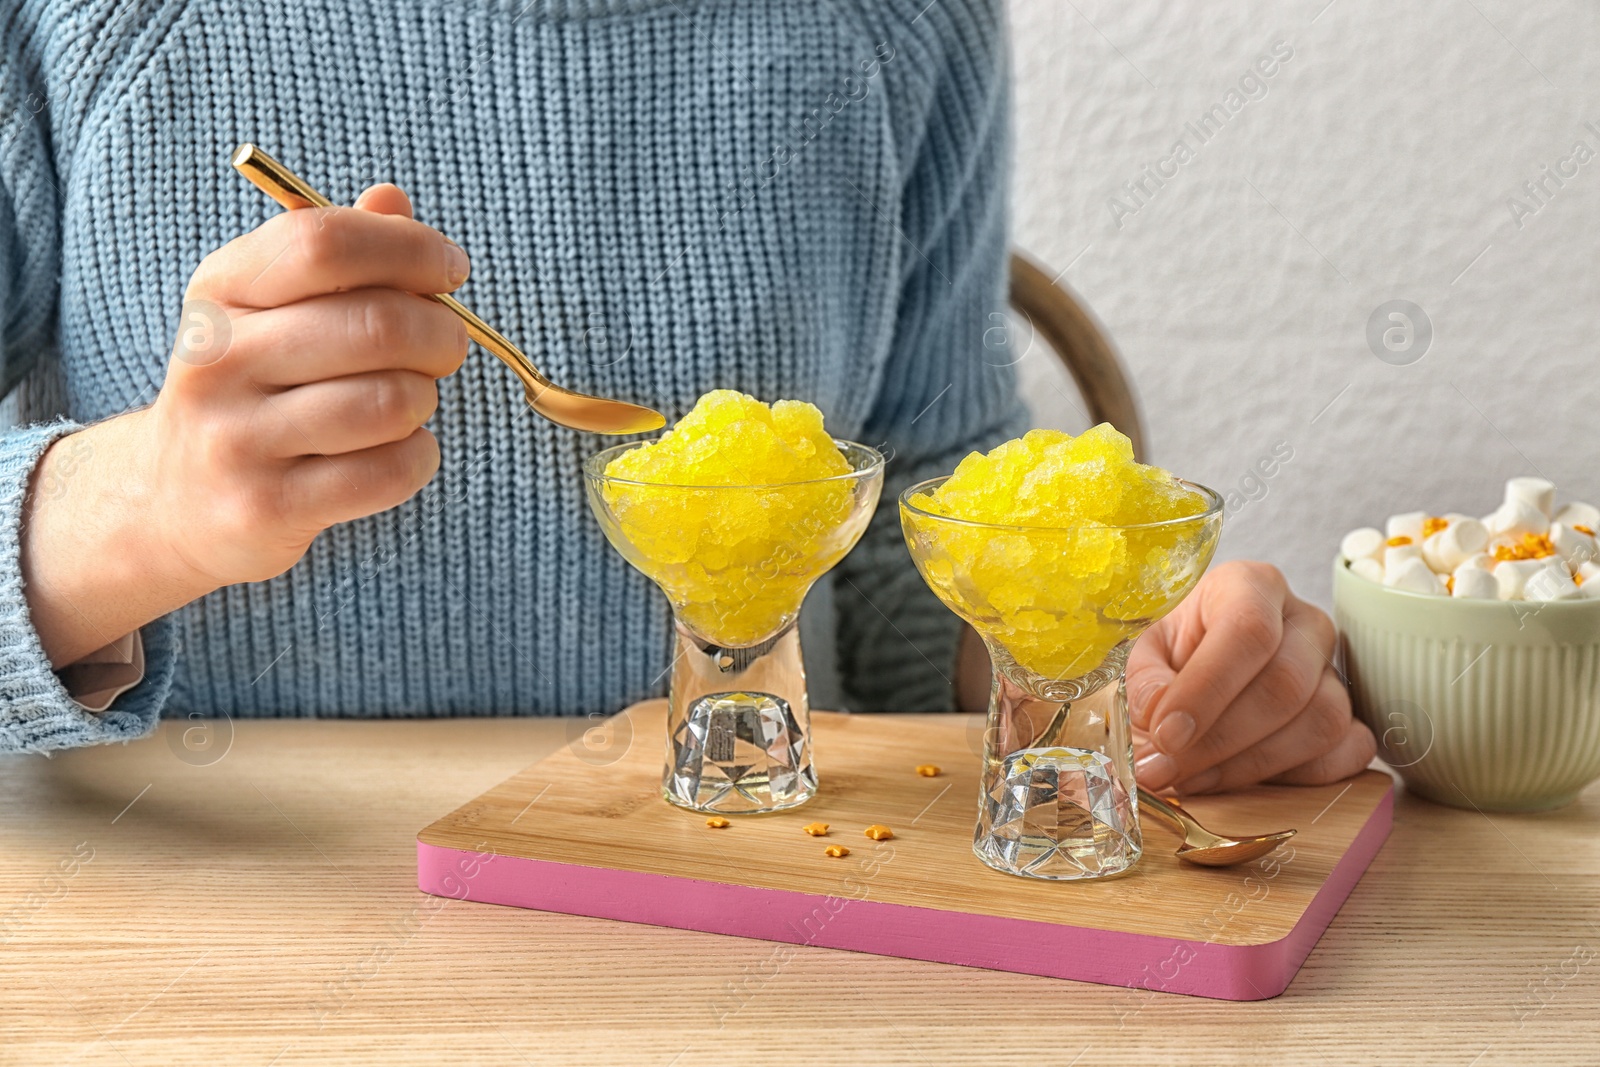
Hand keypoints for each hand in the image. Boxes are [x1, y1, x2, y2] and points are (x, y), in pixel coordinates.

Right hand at [21, 185, 469, 666]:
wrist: (172, 500)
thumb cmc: (253, 386)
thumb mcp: (271, 306)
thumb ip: (336, 252)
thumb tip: (393, 201)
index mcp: (222, 290)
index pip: (325, 243)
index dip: (409, 249)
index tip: (449, 269)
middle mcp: (218, 358)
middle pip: (377, 325)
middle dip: (441, 334)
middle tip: (445, 346)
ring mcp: (237, 437)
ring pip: (392, 402)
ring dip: (425, 399)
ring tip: (408, 401)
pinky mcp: (268, 507)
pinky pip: (391, 471)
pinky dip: (419, 457)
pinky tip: (398, 450)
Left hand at [1125, 560, 1375, 793]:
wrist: (1193, 669)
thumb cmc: (1169, 652)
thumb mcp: (1141, 652)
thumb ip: (1145, 681)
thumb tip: (1160, 718)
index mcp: (1250, 586)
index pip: (1248, 631)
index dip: (1207, 689)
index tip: (1167, 734)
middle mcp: (1303, 621)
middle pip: (1285, 684)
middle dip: (1220, 740)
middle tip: (1168, 769)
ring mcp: (1335, 669)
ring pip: (1321, 722)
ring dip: (1250, 765)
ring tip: (1193, 778)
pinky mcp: (1353, 715)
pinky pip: (1350, 751)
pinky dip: (1299, 778)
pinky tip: (1243, 781)